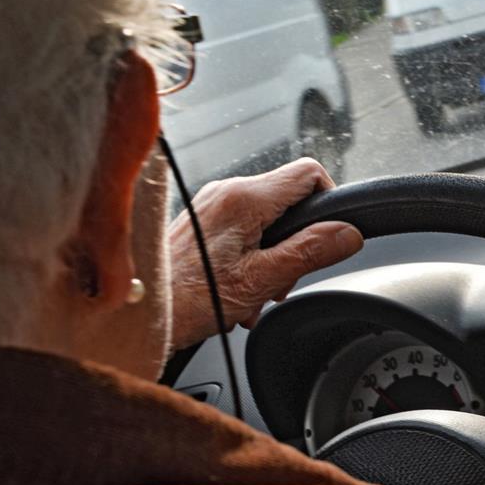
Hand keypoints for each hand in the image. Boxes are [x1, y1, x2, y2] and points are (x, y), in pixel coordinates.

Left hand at [167, 158, 362, 350]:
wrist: (137, 312)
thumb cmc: (186, 299)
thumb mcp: (261, 280)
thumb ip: (310, 252)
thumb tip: (348, 234)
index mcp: (244, 198)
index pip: (309, 173)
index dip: (329, 202)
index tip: (327, 236)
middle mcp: (226, 191)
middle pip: (290, 201)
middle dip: (297, 242)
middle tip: (282, 281)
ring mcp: (212, 205)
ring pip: (267, 219)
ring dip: (272, 257)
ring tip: (254, 294)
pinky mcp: (202, 221)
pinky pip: (243, 230)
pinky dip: (251, 259)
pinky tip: (238, 291)